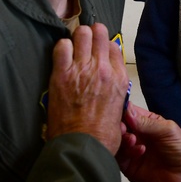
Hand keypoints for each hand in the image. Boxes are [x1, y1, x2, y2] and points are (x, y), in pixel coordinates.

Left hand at [46, 24, 129, 153]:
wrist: (84, 147)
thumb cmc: (101, 136)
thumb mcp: (119, 110)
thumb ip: (114, 93)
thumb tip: (107, 89)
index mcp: (119, 79)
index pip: (113, 46)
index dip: (104, 45)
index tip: (98, 49)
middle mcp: (103, 69)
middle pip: (99, 33)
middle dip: (92, 34)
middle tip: (85, 40)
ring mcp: (82, 69)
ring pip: (81, 34)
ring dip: (77, 38)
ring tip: (73, 46)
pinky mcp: (62, 74)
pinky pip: (61, 47)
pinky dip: (61, 47)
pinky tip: (61, 56)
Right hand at [116, 106, 180, 181]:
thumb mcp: (167, 130)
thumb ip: (146, 122)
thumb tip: (127, 109)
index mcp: (147, 123)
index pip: (128, 113)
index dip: (122, 111)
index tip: (117, 111)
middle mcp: (138, 136)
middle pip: (120, 128)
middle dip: (120, 126)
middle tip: (122, 127)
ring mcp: (132, 151)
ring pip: (118, 142)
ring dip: (123, 139)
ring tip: (132, 140)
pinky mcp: (130, 167)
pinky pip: (120, 159)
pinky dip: (127, 153)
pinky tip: (140, 151)